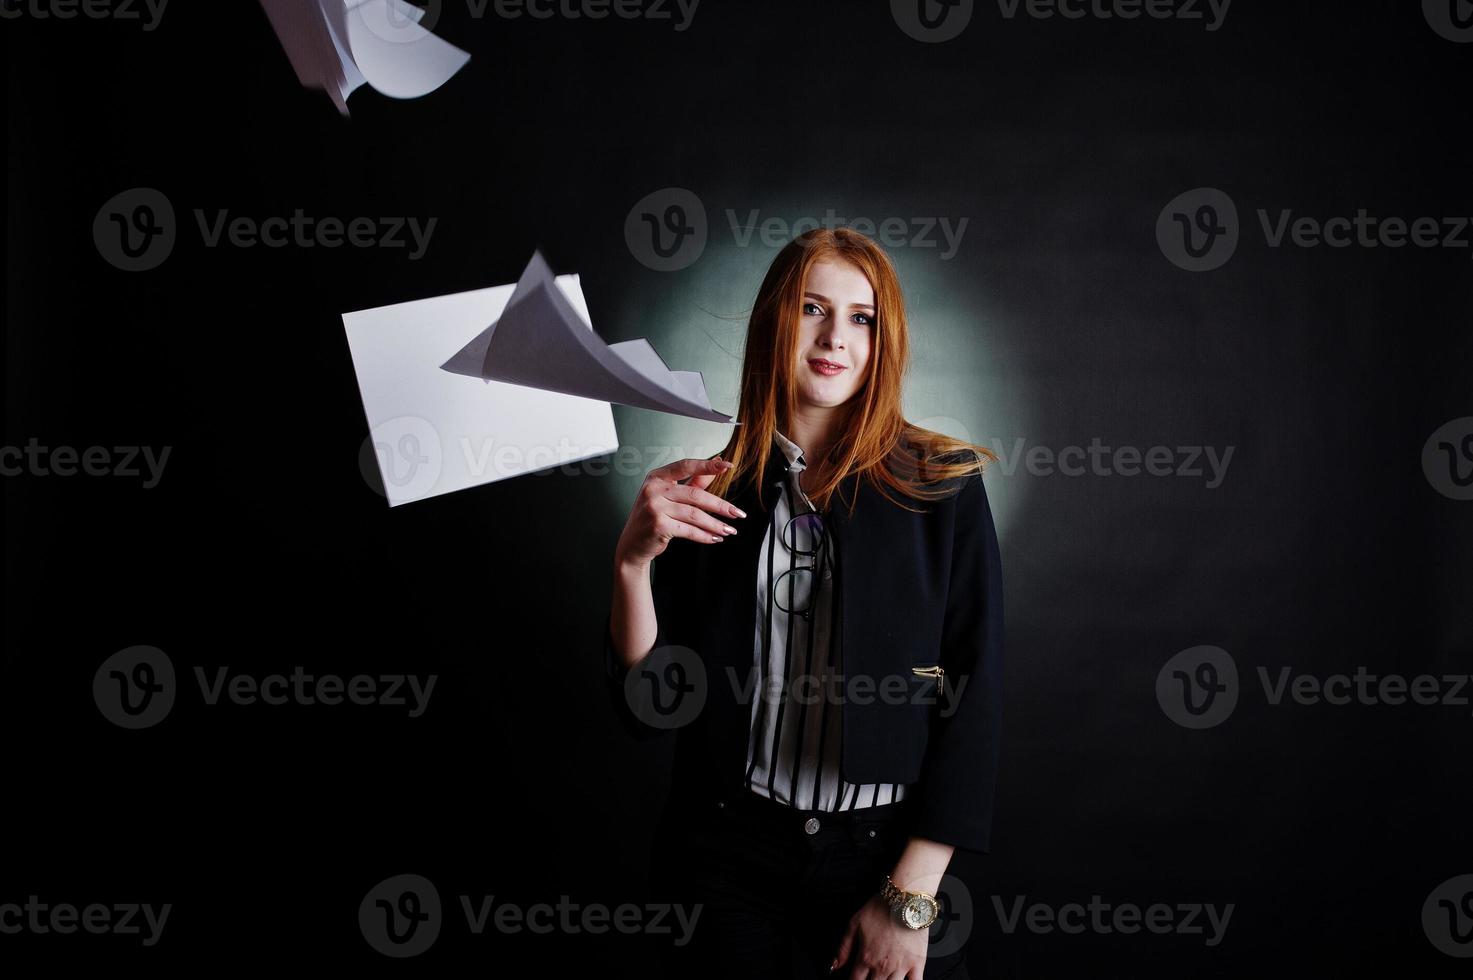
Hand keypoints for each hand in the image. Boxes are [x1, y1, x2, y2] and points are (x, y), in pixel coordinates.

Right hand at [613, 456, 747, 567]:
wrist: (632, 545)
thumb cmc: (653, 518)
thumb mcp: (670, 496)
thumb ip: (694, 481)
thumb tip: (717, 465)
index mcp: (657, 476)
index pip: (686, 466)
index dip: (708, 465)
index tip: (728, 465)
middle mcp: (653, 489)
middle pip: (695, 495)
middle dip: (720, 505)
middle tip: (738, 514)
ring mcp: (654, 507)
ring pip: (694, 514)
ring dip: (715, 524)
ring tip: (729, 530)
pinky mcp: (658, 525)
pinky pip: (688, 530)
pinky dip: (704, 535)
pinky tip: (715, 538)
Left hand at [830, 893, 929, 978]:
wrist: (905, 899)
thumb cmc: (881, 908)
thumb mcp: (854, 924)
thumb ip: (843, 948)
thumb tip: (835, 966)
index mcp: (866, 957)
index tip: (854, 979)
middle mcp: (882, 966)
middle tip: (869, 978)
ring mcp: (900, 967)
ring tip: (883, 979)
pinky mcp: (917, 963)